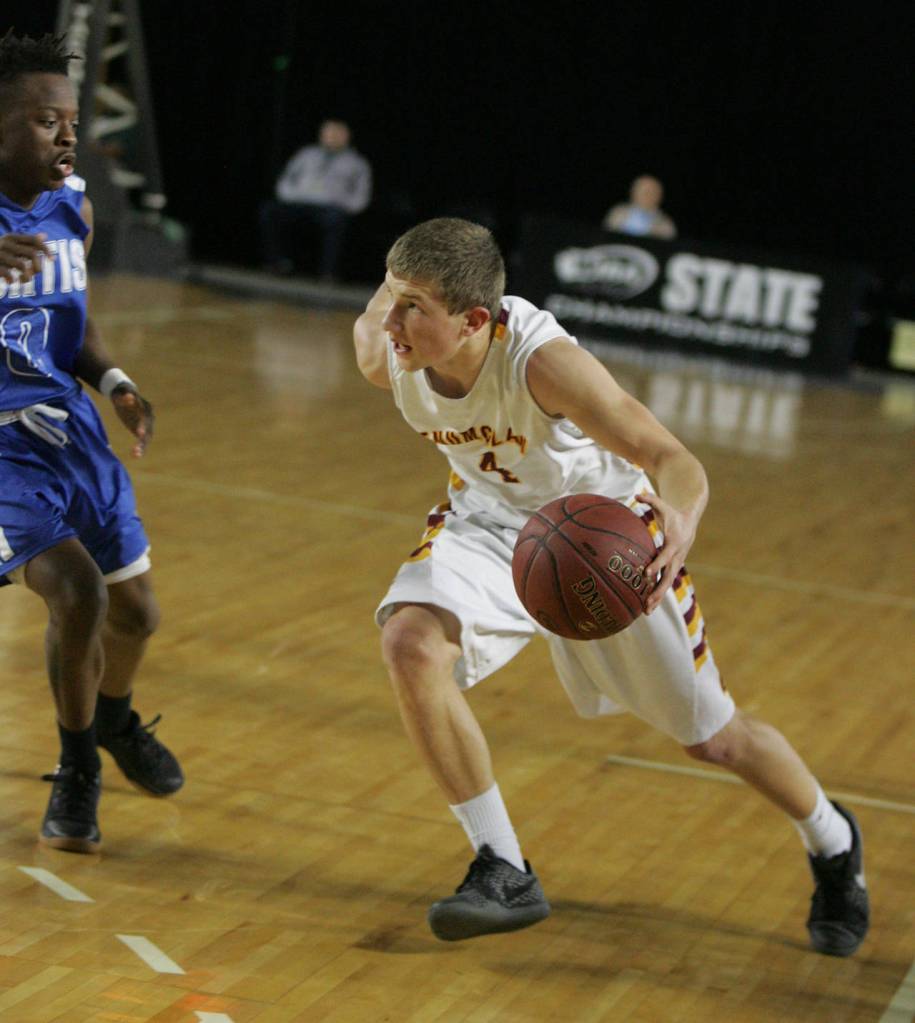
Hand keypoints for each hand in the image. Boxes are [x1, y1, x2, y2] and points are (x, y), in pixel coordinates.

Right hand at [0, 232, 50, 282]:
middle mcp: (6, 243)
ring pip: (23, 266)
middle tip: (35, 274)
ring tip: (24, 280)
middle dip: (38, 267)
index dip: (46, 249)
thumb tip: (44, 236)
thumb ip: (27, 242)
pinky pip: (9, 274)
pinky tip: (11, 282)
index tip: (52, 260)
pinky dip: (13, 280)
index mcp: (12, 237)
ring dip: (27, 277)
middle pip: (32, 254)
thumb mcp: (11, 245)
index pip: (34, 241)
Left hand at [111, 386, 153, 457]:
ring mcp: (147, 425)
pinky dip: (140, 448)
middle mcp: (149, 418)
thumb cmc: (121, 395)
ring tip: (135, 455)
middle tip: (137, 449)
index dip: (143, 426)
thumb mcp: (121, 396)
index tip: (139, 433)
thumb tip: (129, 396)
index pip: (146, 418)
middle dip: (143, 440)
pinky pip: (143, 441)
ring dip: (142, 447)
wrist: (124, 398)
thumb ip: (125, 397)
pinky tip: (135, 456)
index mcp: (146, 408)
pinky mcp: (143, 431)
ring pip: (146, 438)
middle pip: (148, 430)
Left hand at [638, 490, 698, 613]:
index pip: (665, 557)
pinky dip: (657, 594)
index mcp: (674, 543)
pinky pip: (665, 583)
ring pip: (667, 584)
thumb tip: (637, 494)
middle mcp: (677, 557)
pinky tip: (647, 607)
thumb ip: (650, 500)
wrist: (690, 521)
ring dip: (657, 598)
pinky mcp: (673, 568)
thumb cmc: (672, 513)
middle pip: (668, 577)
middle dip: (658, 590)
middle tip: (646, 601)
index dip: (657, 565)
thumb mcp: (663, 505)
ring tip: (646, 612)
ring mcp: (676, 564)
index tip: (646, 574)